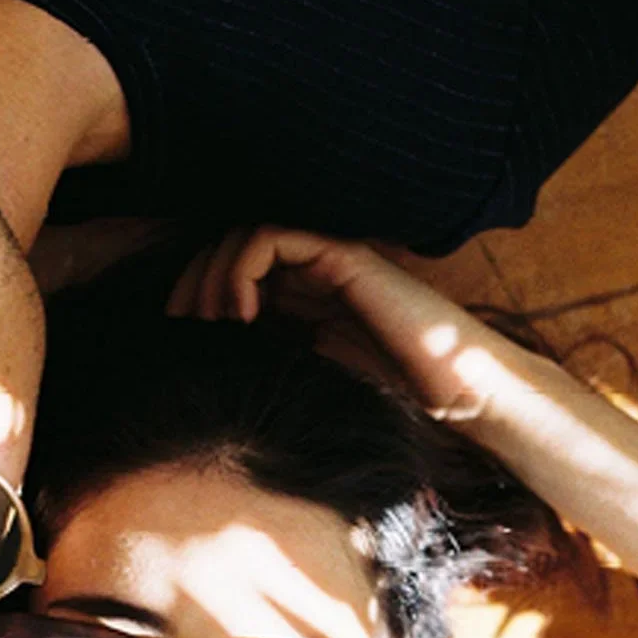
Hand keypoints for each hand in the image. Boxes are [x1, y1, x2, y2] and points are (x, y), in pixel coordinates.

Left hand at [166, 226, 577, 427]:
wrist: (462, 394)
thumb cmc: (393, 400)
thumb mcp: (306, 382)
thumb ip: (266, 363)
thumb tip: (201, 371)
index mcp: (300, 296)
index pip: (226, 273)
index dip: (192, 298)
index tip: (175, 340)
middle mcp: (310, 270)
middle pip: (225, 248)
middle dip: (190, 285)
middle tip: (178, 329)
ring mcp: (326, 259)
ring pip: (241, 238)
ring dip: (211, 278)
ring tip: (208, 326)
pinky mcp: (342, 256)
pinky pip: (270, 239)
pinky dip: (241, 271)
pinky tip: (241, 317)